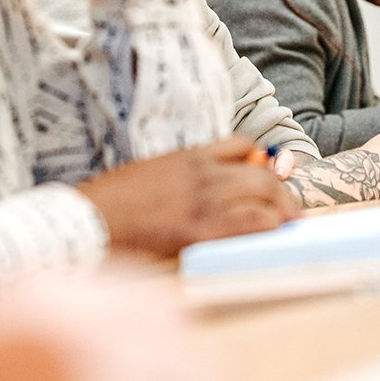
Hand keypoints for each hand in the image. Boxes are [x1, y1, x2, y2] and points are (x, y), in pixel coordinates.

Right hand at [80, 137, 300, 256]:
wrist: (90, 220)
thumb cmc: (113, 201)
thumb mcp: (153, 173)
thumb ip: (186, 175)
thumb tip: (216, 185)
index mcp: (189, 155)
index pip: (243, 145)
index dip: (261, 162)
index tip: (266, 177)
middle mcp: (204, 172)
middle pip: (262, 173)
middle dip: (282, 190)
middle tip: (289, 209)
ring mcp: (205, 199)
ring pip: (266, 194)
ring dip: (283, 209)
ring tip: (288, 223)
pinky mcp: (203, 229)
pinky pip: (254, 222)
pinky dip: (269, 226)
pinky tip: (271, 234)